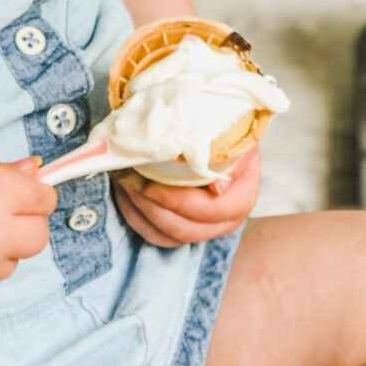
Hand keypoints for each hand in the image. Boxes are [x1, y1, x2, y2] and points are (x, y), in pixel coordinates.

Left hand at [111, 146, 259, 246]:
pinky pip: (154, 234)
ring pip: (166, 235)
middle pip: (186, 228)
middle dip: (151, 206)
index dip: (179, 201)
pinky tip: (125, 193)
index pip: (213, 210)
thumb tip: (218, 188)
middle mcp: (226, 219)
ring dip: (139, 211)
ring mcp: (203, 228)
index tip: (150, 184)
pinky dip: (135, 216)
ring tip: (123, 183)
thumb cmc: (220, 130)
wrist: (215, 132)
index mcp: (242, 196)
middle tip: (128, 180)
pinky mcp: (182, 229)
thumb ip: (224, 155)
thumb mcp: (228, 134)